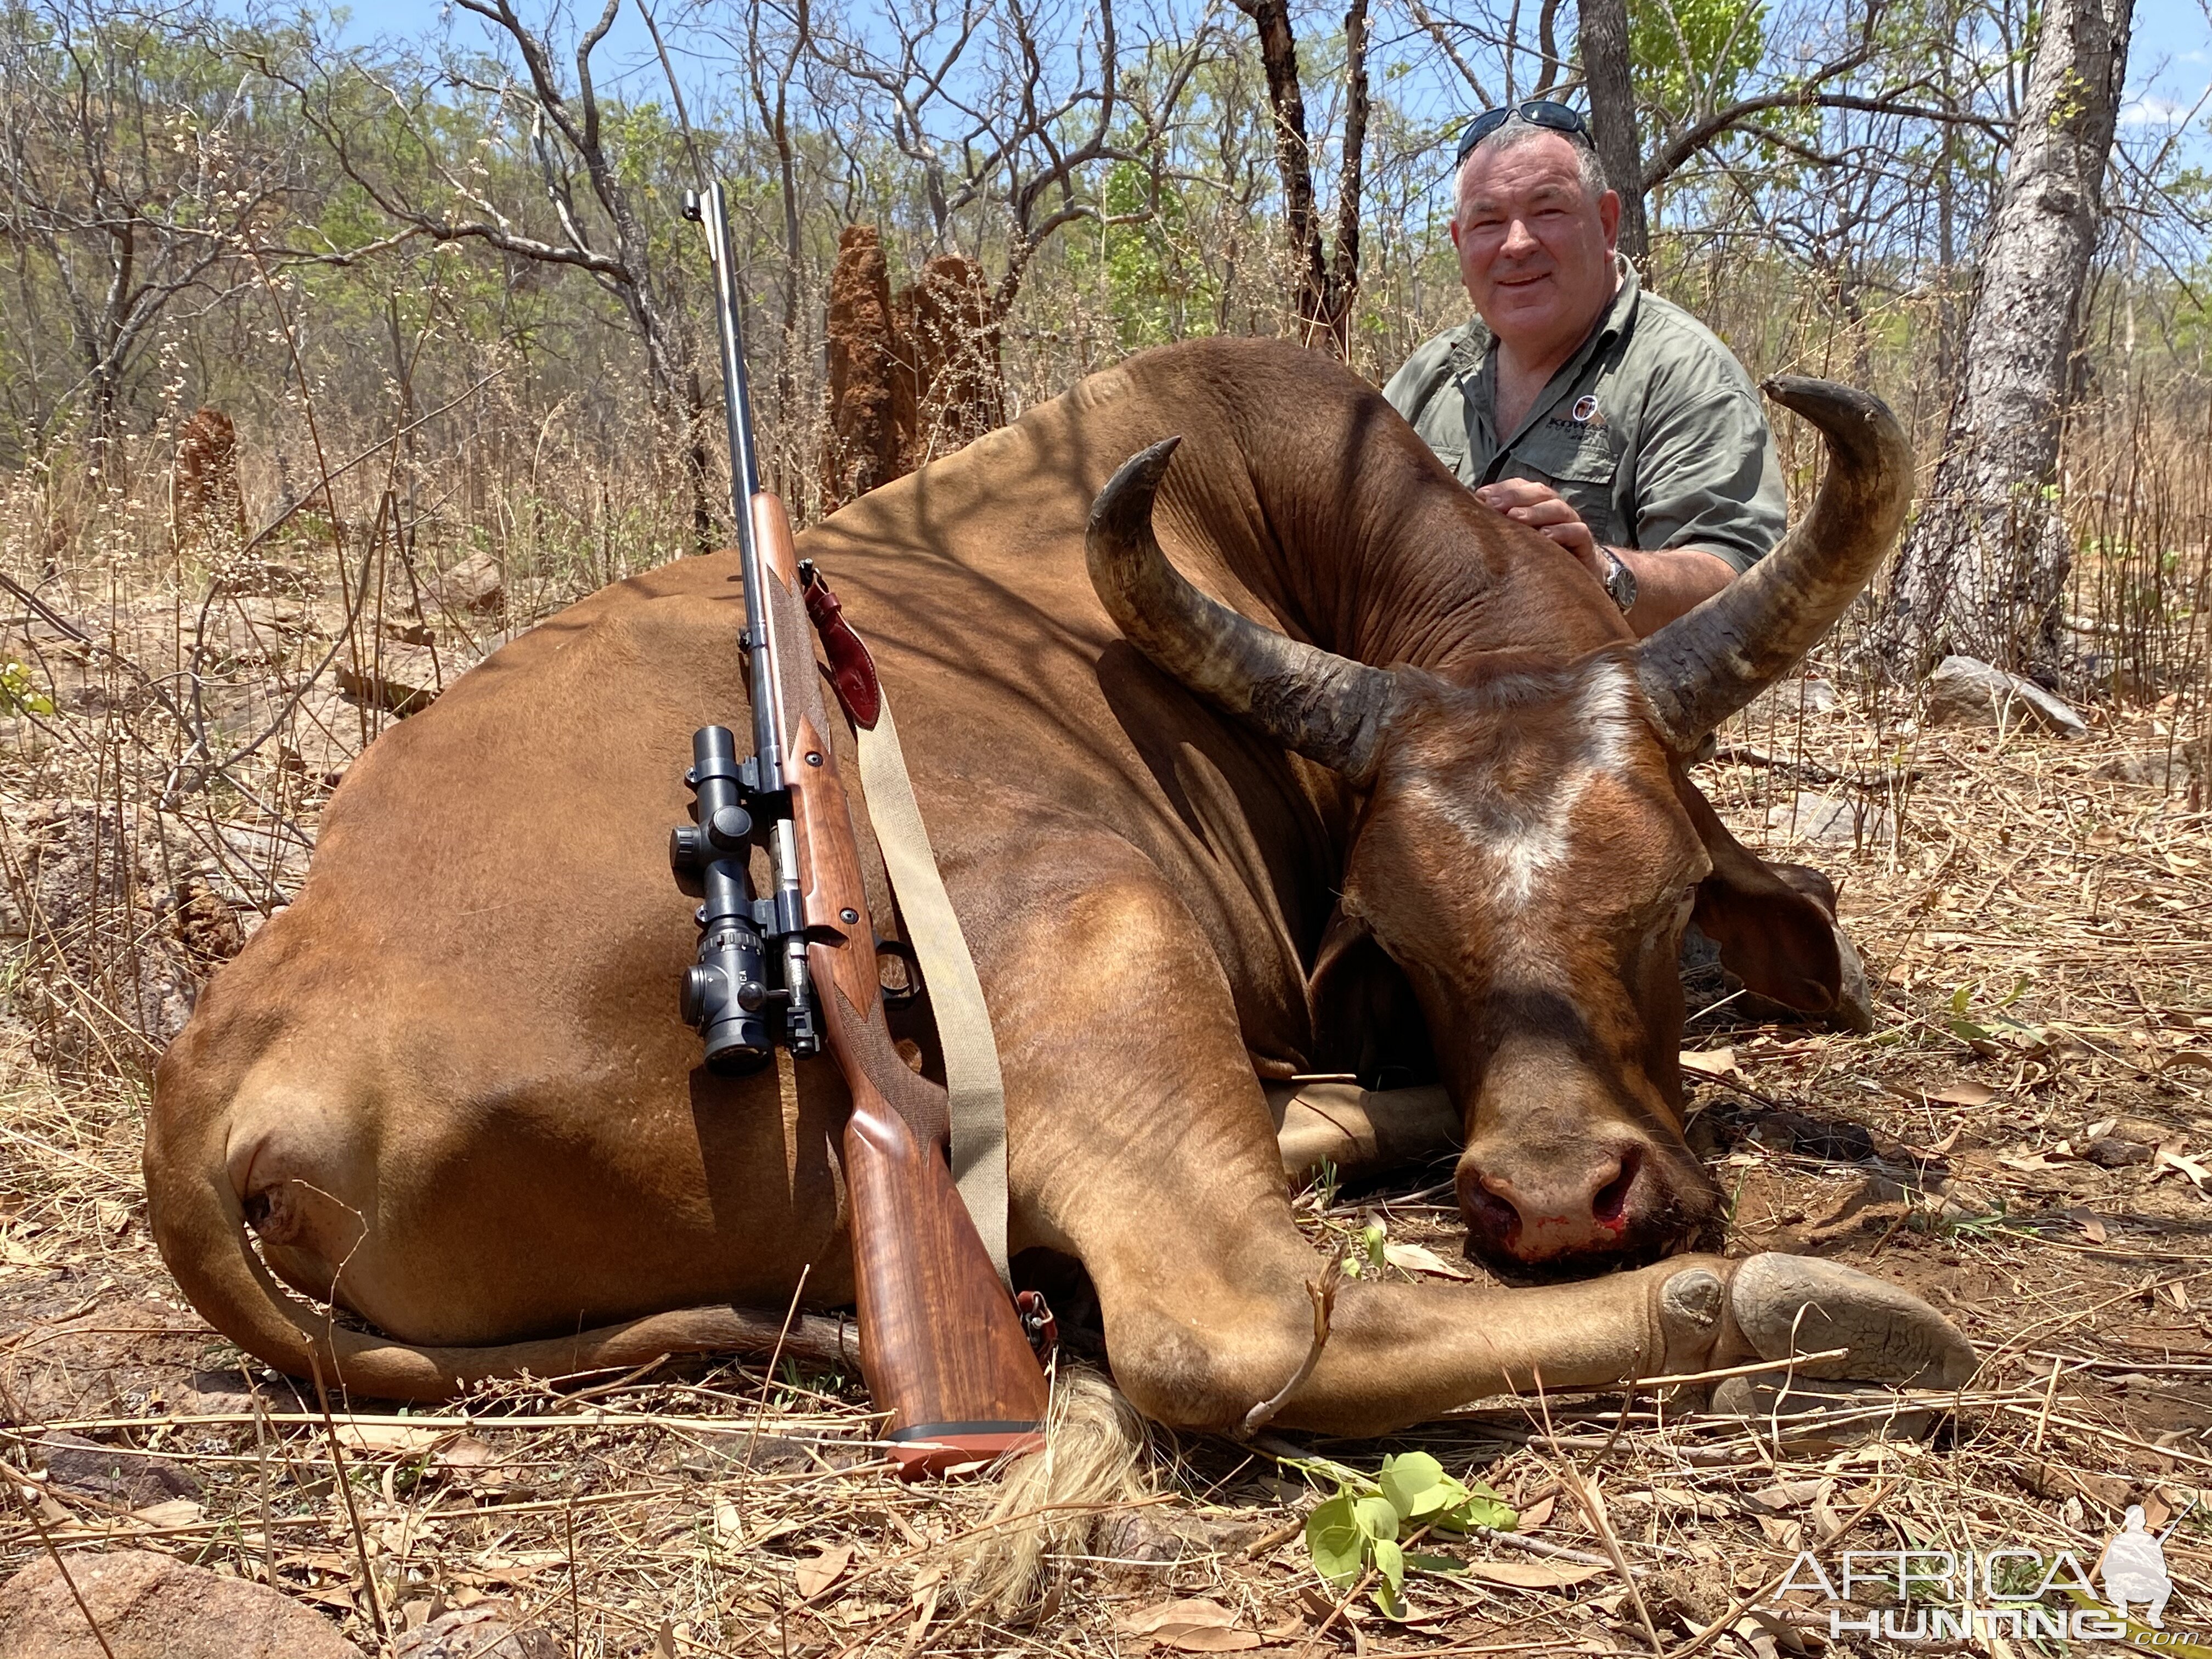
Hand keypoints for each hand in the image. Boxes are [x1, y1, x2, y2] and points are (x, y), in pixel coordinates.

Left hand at [1473, 478, 1601, 574]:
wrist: (1576, 582)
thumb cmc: (1540, 556)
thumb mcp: (1518, 539)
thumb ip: (1499, 525)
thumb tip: (1469, 513)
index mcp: (1538, 504)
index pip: (1521, 487)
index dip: (1502, 488)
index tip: (1481, 496)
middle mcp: (1555, 509)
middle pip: (1539, 492)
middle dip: (1515, 496)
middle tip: (1494, 505)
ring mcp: (1572, 524)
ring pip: (1558, 508)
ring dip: (1535, 511)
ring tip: (1515, 518)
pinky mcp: (1585, 544)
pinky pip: (1578, 532)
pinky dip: (1562, 532)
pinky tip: (1545, 535)